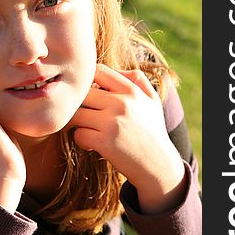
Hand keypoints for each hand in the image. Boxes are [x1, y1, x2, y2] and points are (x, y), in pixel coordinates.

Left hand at [68, 64, 186, 213]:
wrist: (158, 165)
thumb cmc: (152, 131)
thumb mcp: (152, 101)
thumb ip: (138, 79)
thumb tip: (116, 69)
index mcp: (132, 91)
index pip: (99, 71)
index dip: (88, 81)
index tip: (90, 95)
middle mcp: (122, 104)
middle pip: (82, 93)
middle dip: (78, 103)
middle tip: (82, 113)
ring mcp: (112, 123)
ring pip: (76, 114)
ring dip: (76, 122)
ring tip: (85, 128)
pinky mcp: (104, 142)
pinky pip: (78, 134)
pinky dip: (81, 140)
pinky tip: (91, 143)